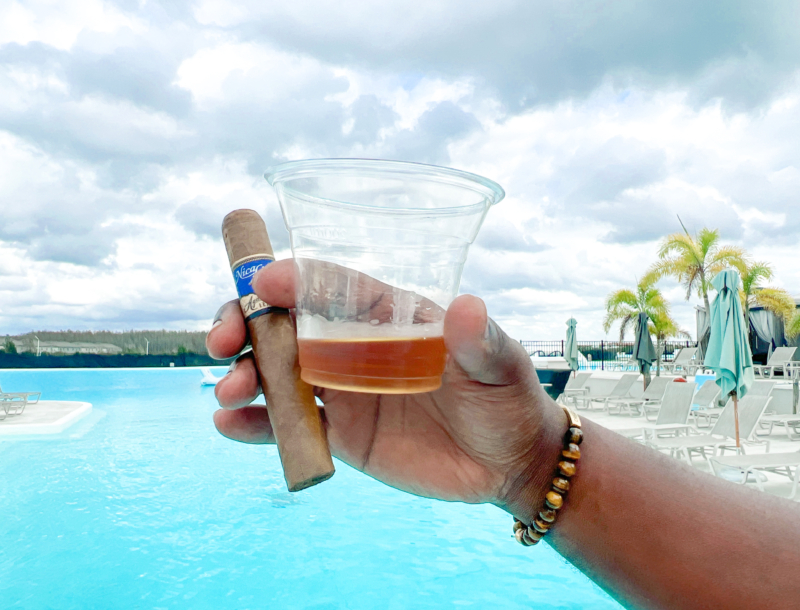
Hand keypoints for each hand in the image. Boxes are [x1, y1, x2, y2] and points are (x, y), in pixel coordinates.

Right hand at [206, 260, 564, 520]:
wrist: (506, 463)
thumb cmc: (506, 399)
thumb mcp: (500, 365)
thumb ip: (479, 340)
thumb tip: (465, 307)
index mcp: (388, 316)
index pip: (332, 286)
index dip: (295, 279)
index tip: (263, 283)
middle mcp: (356, 347)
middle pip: (286, 324)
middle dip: (246, 324)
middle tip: (223, 341)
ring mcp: (344, 391)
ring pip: (276, 373)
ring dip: (244, 374)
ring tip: (230, 391)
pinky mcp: (341, 434)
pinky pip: (289, 425)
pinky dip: (255, 425)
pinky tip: (229, 425)